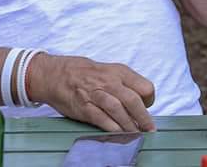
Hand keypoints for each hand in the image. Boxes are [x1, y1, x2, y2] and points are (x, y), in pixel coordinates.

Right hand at [28, 53, 156, 132]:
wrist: (57, 74)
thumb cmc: (87, 74)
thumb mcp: (110, 71)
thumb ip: (125, 84)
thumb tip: (142, 101)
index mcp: (120, 72)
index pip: (145, 87)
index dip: (149, 100)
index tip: (147, 109)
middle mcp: (110, 82)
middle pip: (133, 100)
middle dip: (143, 118)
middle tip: (149, 129)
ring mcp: (96, 94)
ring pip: (118, 110)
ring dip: (129, 125)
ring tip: (136, 134)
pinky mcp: (84, 107)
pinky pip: (101, 119)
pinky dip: (112, 128)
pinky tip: (119, 134)